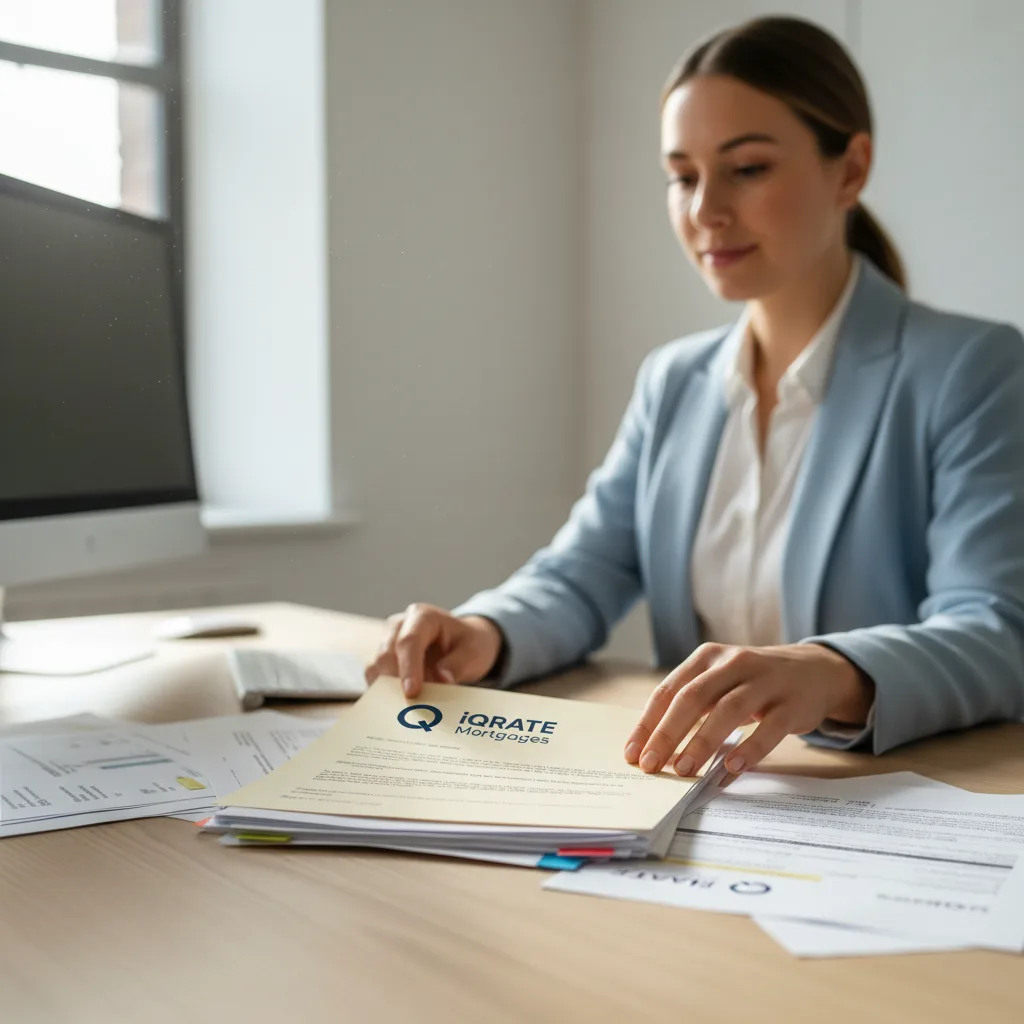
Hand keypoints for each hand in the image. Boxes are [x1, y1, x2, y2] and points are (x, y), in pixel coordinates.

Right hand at [364, 604, 504, 697]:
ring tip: (410, 708)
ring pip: (376, 668)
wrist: (462, 643)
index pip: (409, 641)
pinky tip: (401, 708)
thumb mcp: (474, 652)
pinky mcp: (382, 661)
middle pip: (386, 654)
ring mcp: (387, 642)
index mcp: (423, 616)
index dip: (408, 668)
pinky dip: (386, 694)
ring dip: (390, 690)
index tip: (412, 692)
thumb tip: (443, 680)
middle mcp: (399, 625)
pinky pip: (375, 679)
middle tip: (414, 707)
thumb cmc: (468, 644)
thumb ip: (459, 665)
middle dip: (397, 682)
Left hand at [623, 642, 873, 775]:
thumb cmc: (752, 683)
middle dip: (667, 733)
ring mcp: (764, 681)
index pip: (668, 690)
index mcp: (707, 657)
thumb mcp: (719, 681)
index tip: (633, 755)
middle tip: (651, 766)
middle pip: (693, 698)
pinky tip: (732, 767)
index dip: (648, 723)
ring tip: (684, 770)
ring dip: (702, 742)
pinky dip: (749, 748)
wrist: (814, 670)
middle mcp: (733, 663)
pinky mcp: (791, 703)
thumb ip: (691, 707)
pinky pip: (769, 727)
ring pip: (728, 710)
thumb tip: (655, 749)